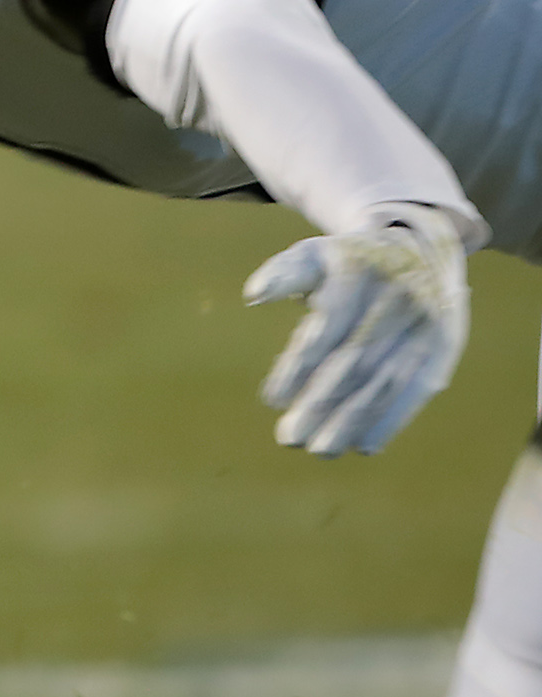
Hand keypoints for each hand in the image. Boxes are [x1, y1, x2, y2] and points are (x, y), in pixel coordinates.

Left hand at [246, 203, 471, 455]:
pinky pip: (417, 388)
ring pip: (385, 380)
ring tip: (321, 448)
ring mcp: (424, 323)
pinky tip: (365, 445)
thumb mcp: (314, 254)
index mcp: (357, 272)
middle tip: (290, 437)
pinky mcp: (444, 345)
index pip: (325, 329)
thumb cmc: (349, 262)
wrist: (420, 248)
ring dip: (352, 420)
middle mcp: (395, 297)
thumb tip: (252, 295)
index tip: (271, 400)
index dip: (298, 367)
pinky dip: (392, 420)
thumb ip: (284, 273)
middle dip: (320, 403)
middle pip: (354, 361)